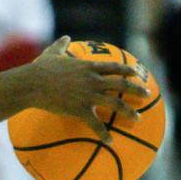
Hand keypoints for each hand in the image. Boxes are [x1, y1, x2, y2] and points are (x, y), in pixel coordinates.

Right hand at [23, 37, 149, 137]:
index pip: (114, 67)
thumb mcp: (52, 53)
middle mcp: (93, 80)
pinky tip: (110, 141)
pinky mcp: (81, 109)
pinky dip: (104, 133)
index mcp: (88, 67)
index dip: (127, 70)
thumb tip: (65, 38)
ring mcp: (88, 95)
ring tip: (138, 118)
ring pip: (115, 104)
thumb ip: (61, 45)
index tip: (137, 73)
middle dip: (136, 89)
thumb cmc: (40, 69)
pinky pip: (96, 124)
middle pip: (121, 84)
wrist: (32, 84)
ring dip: (128, 111)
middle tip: (147, 94)